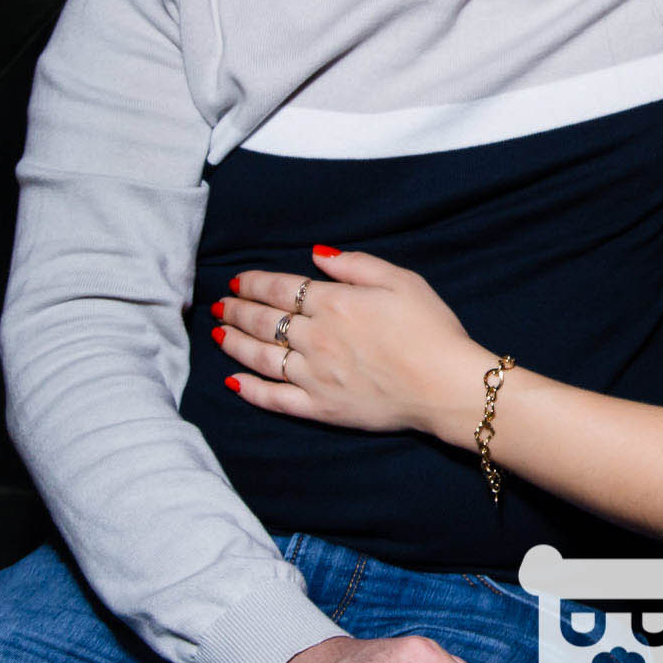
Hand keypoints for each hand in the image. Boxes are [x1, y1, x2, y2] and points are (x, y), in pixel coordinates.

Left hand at [218, 246, 488, 441]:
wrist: (444, 385)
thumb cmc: (430, 329)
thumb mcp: (402, 281)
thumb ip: (356, 264)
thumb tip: (316, 255)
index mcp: (335, 303)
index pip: (281, 288)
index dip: (254, 283)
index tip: (237, 280)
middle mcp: (316, 338)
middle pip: (264, 321)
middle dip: (237, 310)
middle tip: (219, 304)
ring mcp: (314, 376)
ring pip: (260, 357)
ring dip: (234, 343)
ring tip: (218, 334)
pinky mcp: (320, 408)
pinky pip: (274, 399)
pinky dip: (250, 390)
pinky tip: (233, 382)